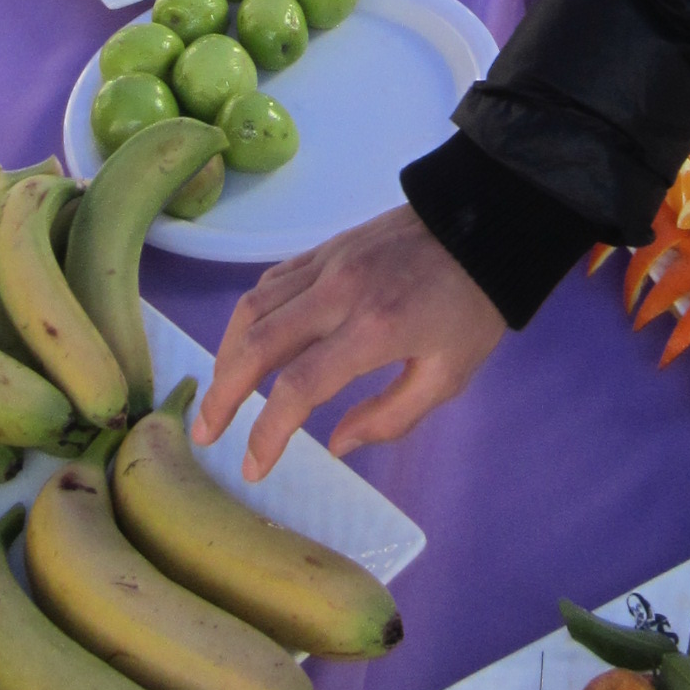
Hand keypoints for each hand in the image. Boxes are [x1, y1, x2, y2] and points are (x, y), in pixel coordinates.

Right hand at [190, 205, 504, 478]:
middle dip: (222, 394)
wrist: (483, 222)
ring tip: (219, 393)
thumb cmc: (473, 306)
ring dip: (226, 354)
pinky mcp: (325, 247)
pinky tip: (246, 342)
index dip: (267, 432)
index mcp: (374, 330)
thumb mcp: (449, 375)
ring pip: (253, 307)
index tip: (253, 467)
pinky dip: (248, 316)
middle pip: (257, 344)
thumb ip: (392, 417)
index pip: (299, 387)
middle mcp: (338, 293)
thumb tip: (335, 444)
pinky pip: (271, 281)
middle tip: (206, 433)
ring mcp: (327, 264)